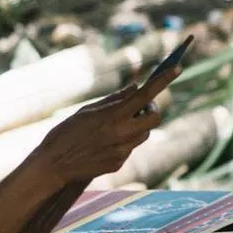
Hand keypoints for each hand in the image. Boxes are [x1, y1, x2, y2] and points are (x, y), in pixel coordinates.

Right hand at [29, 65, 179, 184]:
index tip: (177, 68)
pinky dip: (123, 142)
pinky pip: (129, 148)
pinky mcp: (119, 163)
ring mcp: (122, 151)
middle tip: (140, 107)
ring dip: (137, 126)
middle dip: (152, 110)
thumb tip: (136, 88)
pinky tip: (102, 144)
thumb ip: (114, 100)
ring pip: (143, 134)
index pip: (146, 95)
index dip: (164, 81)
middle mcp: (122, 134)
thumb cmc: (66, 133)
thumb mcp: (87, 110)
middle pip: (154, 119)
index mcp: (113, 116)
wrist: (54, 165)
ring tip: (113, 126)